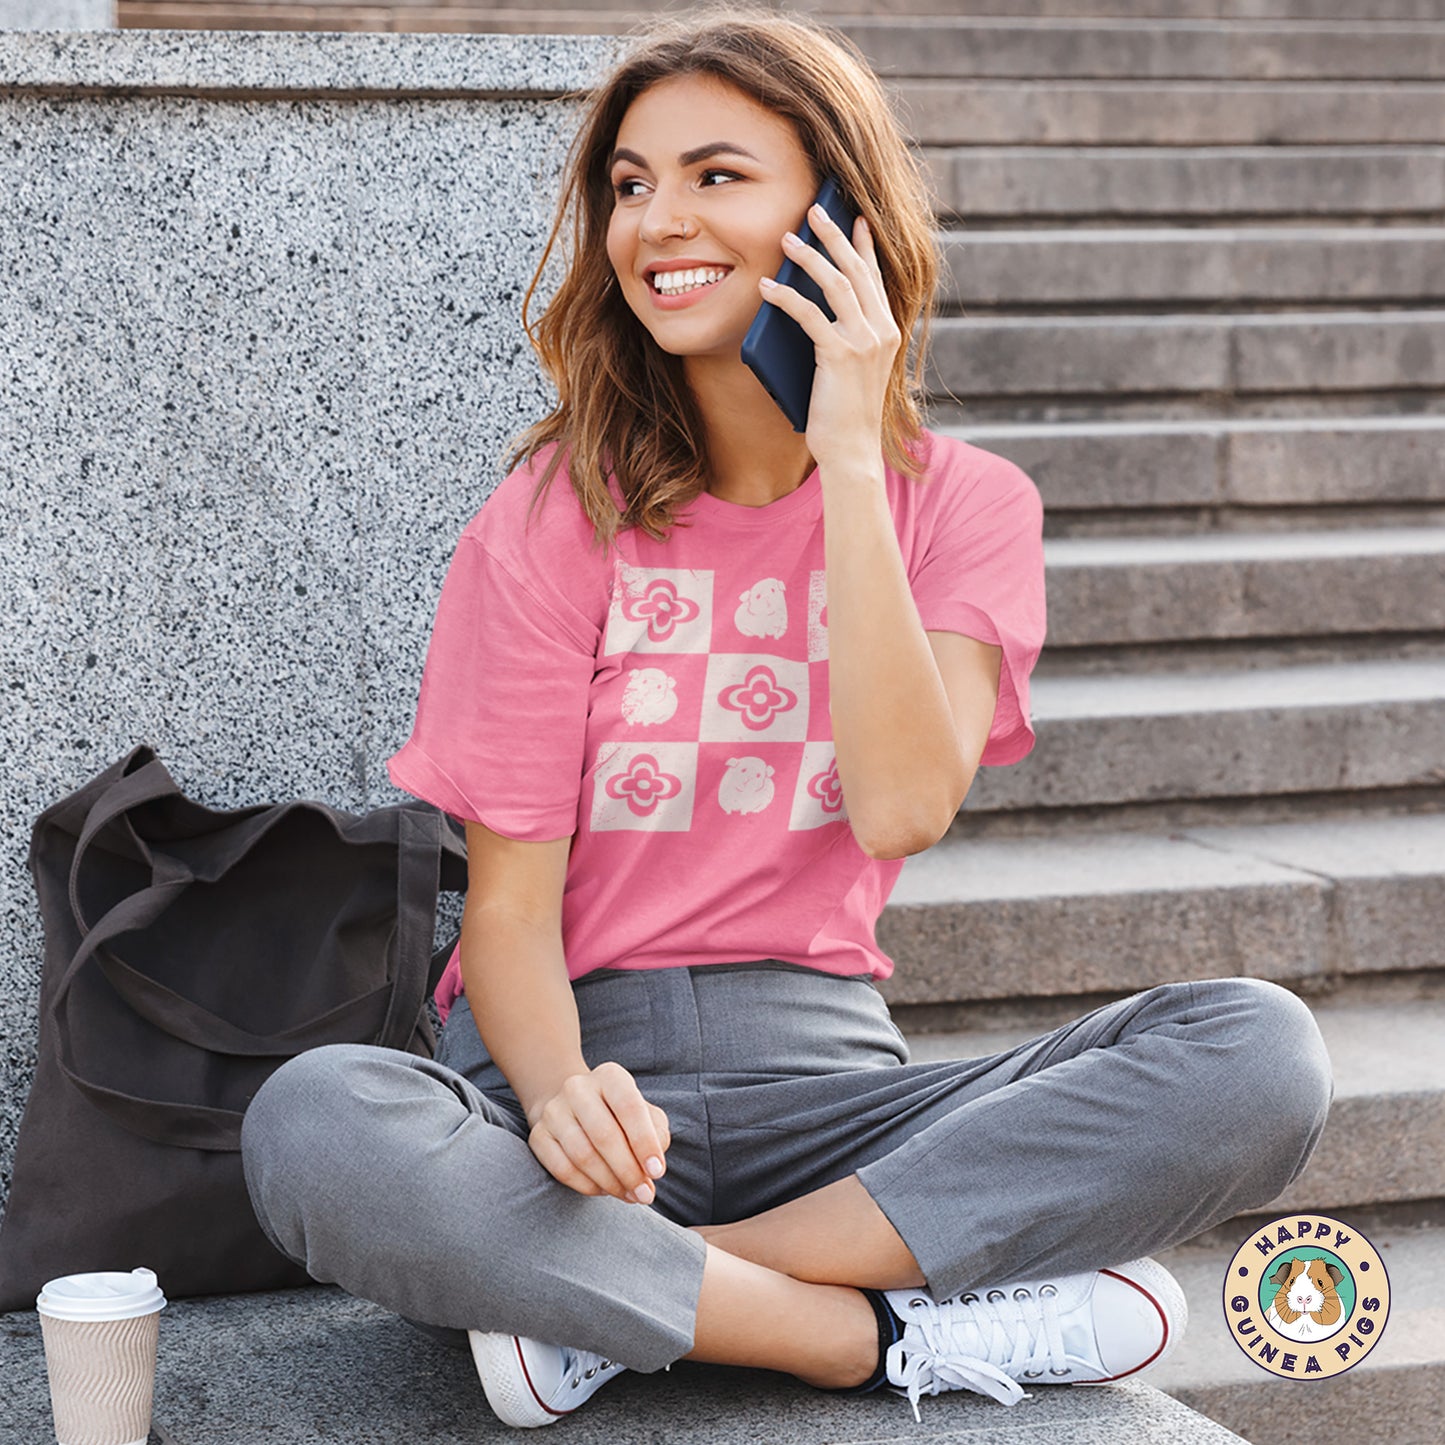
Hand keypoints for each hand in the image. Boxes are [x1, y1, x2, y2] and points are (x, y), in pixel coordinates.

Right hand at [526, 1062, 669, 1203]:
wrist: (575, 1107)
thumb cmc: (620, 1115)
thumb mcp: (646, 1115)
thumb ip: (656, 1135)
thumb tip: (652, 1167)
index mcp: (610, 1076)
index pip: (629, 1107)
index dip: (645, 1142)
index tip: (657, 1172)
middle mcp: (577, 1087)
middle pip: (604, 1135)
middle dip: (629, 1171)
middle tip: (645, 1195)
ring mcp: (554, 1111)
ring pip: (583, 1156)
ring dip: (610, 1182)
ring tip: (629, 1195)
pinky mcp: (538, 1135)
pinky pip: (562, 1169)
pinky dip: (587, 1186)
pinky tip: (604, 1190)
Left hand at [758, 204, 902, 471]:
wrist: (852, 451)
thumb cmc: (844, 415)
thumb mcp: (849, 369)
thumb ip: (841, 337)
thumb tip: (809, 307)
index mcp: (888, 332)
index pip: (875, 278)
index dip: (863, 246)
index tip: (854, 218)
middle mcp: (882, 331)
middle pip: (856, 270)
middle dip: (834, 236)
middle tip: (814, 210)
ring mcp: (865, 342)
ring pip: (836, 284)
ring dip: (809, 257)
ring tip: (787, 240)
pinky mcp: (841, 355)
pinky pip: (809, 315)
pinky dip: (786, 298)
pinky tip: (767, 288)